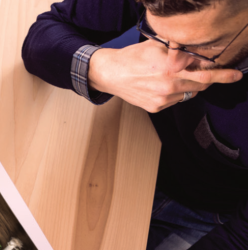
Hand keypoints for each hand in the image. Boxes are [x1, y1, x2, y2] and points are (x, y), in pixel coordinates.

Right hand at [88, 39, 242, 112]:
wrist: (110, 74)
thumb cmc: (132, 58)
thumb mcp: (158, 47)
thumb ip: (180, 51)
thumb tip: (199, 54)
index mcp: (171, 69)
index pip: (205, 74)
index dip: (221, 74)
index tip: (234, 75)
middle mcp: (169, 86)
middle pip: (201, 85)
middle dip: (212, 80)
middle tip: (223, 76)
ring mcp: (163, 99)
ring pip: (188, 93)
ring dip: (189, 85)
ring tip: (174, 77)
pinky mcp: (156, 108)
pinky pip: (176, 100)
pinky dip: (175, 93)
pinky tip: (162, 86)